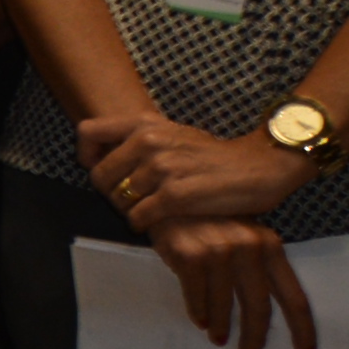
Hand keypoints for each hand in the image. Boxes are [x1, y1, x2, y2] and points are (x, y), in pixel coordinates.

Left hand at [83, 114, 314, 232]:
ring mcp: (162, 168)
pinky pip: (139, 216)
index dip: (87, 155)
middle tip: (131, 201)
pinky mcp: (176, 196)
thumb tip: (101, 156)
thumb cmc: (215, 155)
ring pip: (119, 199)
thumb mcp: (173, 133)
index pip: (87, 132)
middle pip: (99, 175)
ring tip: (148, 211)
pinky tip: (156, 224)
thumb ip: (139, 139)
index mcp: (144, 123)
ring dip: (130, 210)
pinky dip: (143, 224)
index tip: (97, 169)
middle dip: (112, 193)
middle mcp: (148, 141)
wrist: (262, 166)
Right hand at [145, 214, 319, 348]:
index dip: (302, 329)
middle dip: (255, 337)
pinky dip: (198, 313)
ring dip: (221, 327)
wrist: (165, 193)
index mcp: (269, 244)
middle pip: (259, 307)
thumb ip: (256, 265)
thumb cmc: (206, 217)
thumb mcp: (242, 233)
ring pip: (224, 306)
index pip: (293, 296)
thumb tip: (262, 311)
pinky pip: (197, 298)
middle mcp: (247, 248)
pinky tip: (199, 320)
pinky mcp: (189, 256)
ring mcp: (218, 252)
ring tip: (219, 338)